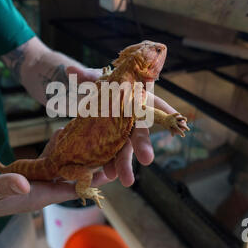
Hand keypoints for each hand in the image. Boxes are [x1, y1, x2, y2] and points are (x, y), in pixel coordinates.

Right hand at [0, 130, 112, 225]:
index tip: (109, 170)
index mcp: (38, 196)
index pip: (71, 189)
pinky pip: (48, 163)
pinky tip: (62, 137)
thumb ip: (5, 186)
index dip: (90, 181)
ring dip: (73, 154)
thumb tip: (24, 184)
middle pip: (72, 178)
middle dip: (87, 164)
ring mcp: (36, 183)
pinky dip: (56, 150)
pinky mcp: (29, 177)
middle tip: (105, 146)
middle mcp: (42, 190)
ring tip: (88, 136)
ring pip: (61, 168)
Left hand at [65, 66, 183, 186]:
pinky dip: (109, 165)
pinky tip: (107, 176)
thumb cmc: (100, 86)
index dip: (165, 112)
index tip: (177, 123)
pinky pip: (112, 155)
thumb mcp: (94, 79)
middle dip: (143, 146)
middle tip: (147, 159)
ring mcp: (123, 134)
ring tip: (123, 179)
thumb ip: (85, 76)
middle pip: (140, 132)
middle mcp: (134, 118)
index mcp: (136, 98)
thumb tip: (69, 69)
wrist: (90, 99)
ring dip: (125, 164)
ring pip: (126, 149)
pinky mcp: (111, 144)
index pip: (154, 104)